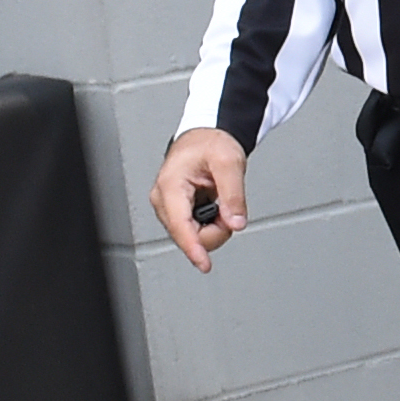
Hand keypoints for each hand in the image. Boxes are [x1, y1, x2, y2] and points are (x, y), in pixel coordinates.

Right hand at [151, 128, 250, 269]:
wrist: (206, 136)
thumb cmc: (211, 143)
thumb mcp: (230, 162)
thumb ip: (234, 194)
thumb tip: (236, 223)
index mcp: (170, 186)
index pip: (180, 225)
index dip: (194, 247)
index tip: (204, 264)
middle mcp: (163, 200)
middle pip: (188, 235)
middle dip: (214, 231)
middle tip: (230, 211)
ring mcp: (168, 207)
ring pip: (192, 236)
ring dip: (213, 228)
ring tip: (222, 206)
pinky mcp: (176, 212)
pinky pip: (194, 230)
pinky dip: (210, 225)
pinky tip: (216, 210)